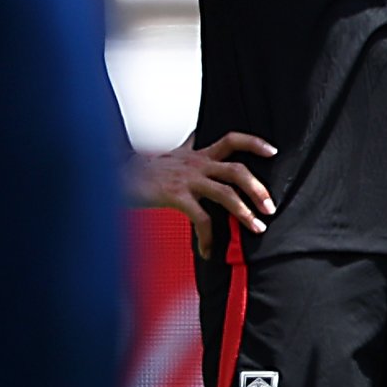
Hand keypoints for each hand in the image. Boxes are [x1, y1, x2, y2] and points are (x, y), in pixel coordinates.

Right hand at [128, 131, 277, 256]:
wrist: (113, 175)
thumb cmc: (142, 170)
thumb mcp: (170, 155)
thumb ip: (187, 147)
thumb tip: (196, 135)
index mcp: (198, 155)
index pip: (231, 140)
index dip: (254, 143)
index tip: (273, 151)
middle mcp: (196, 164)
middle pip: (236, 170)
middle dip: (258, 189)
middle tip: (270, 208)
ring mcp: (186, 179)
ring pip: (226, 193)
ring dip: (244, 212)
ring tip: (256, 227)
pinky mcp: (175, 195)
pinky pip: (200, 218)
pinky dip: (208, 237)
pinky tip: (208, 251)